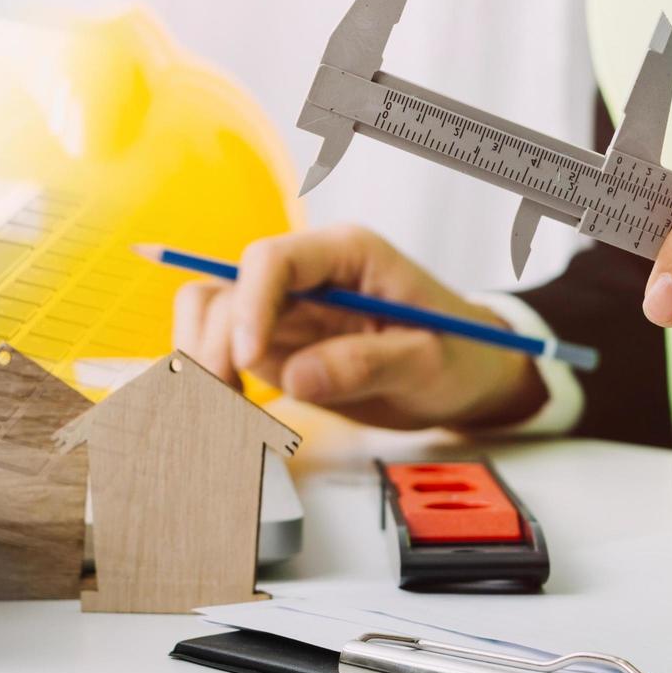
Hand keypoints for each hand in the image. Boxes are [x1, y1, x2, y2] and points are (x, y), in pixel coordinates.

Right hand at [180, 226, 548, 429]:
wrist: (469, 375)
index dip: (250, 306)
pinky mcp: (277, 348)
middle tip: (225, 406)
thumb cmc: (461, 354)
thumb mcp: (429, 360)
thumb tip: (298, 378)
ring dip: (202, 361)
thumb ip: (367, 363)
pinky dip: (213, 382)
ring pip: (210, 317)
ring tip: (223, 414)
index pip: (271, 259)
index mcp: (346, 255)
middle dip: (216, 346)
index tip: (249, 362)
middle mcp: (305, 277)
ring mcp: (285, 313)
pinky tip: (231, 417)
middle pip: (226, 291)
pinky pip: (223, 354)